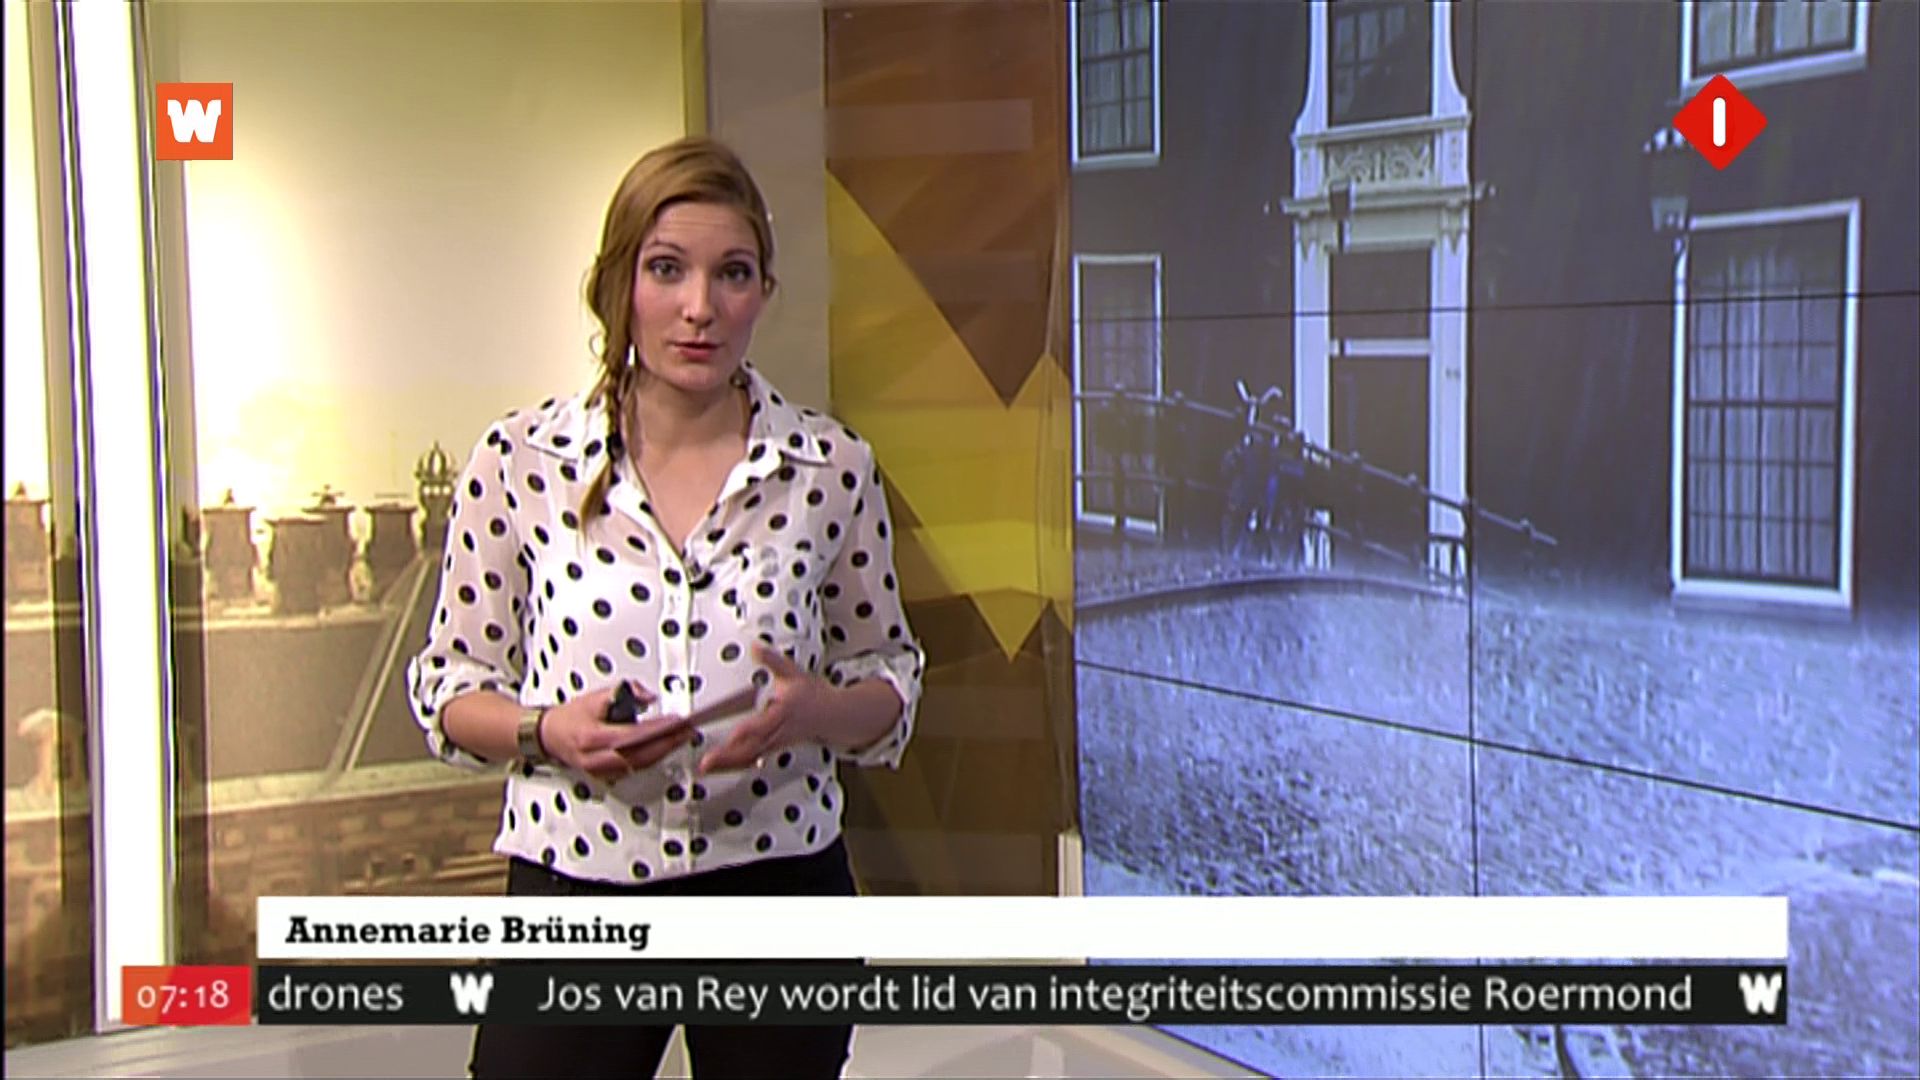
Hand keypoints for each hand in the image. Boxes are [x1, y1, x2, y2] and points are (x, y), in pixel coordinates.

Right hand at [539, 681, 690, 782]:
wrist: (549, 735)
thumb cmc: (571, 717)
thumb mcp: (596, 697)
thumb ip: (625, 693)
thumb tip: (648, 697)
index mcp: (592, 738)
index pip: (632, 736)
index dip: (657, 731)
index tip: (676, 723)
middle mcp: (595, 758)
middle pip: (639, 756)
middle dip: (667, 744)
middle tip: (687, 732)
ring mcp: (600, 770)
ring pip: (638, 765)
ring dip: (662, 753)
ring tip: (681, 738)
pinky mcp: (605, 776)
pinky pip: (633, 770)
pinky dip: (650, 759)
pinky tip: (663, 749)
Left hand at [697, 644, 834, 773]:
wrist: (836, 716)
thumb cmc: (814, 696)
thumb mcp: (793, 672)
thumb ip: (772, 660)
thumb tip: (755, 647)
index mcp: (784, 711)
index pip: (765, 724)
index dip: (749, 732)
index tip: (732, 737)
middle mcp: (780, 731)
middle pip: (753, 747)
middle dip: (730, 756)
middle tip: (708, 762)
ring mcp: (777, 743)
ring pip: (751, 757)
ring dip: (728, 764)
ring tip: (707, 767)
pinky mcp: (773, 749)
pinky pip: (753, 759)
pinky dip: (736, 765)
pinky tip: (720, 767)